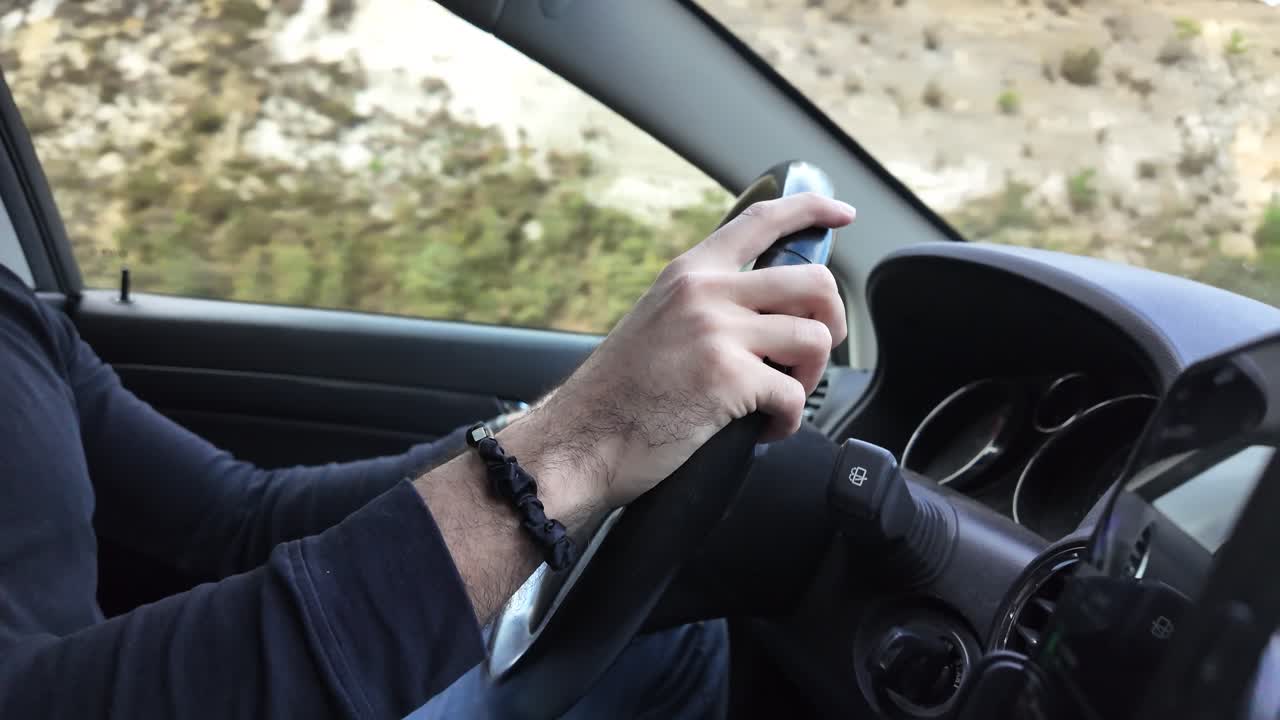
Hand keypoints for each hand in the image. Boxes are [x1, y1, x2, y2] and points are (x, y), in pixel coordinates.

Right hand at [516, 192, 854, 509]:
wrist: (582, 438)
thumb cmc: (618, 393)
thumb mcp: (657, 319)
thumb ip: (704, 303)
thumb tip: (763, 311)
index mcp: (690, 273)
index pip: (762, 220)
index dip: (811, 209)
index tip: (842, 213)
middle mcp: (706, 293)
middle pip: (814, 282)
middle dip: (833, 321)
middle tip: (814, 352)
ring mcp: (718, 333)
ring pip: (815, 338)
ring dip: (811, 377)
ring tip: (782, 398)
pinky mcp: (728, 379)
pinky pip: (793, 395)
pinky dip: (788, 421)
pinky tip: (765, 429)